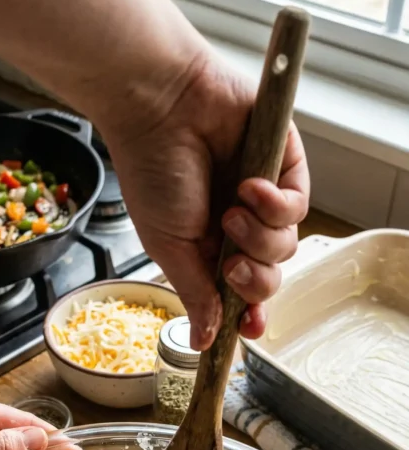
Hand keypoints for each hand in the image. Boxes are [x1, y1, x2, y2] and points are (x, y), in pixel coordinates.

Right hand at [102, 51, 308, 350]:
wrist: (160, 107)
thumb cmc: (152, 172)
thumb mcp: (169, 248)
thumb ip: (194, 295)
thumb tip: (201, 342)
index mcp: (207, 248)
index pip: (241, 293)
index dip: (248, 314)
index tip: (248, 329)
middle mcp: (238, 226)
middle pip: (268, 277)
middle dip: (253, 280)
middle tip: (229, 265)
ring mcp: (263, 197)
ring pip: (285, 246)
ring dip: (258, 237)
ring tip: (231, 212)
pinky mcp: (285, 165)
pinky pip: (297, 205)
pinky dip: (275, 205)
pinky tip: (249, 188)